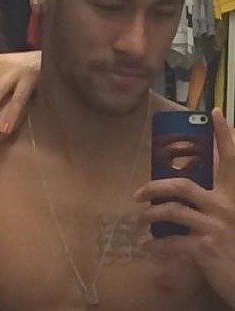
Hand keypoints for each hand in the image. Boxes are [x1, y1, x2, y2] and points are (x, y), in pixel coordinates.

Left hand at [134, 108, 234, 306]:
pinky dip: (156, 246)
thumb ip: (216, 202)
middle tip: (137, 194)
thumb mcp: (231, 219)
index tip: (214, 112)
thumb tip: (188, 191)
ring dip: (150, 215)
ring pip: (172, 211)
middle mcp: (226, 206)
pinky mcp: (207, 249)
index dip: (224, 135)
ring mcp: (216, 227)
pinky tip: (147, 249)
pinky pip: (172, 242)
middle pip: (182, 185)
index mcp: (234, 196)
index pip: (231, 159)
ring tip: (141, 219)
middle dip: (154, 187)